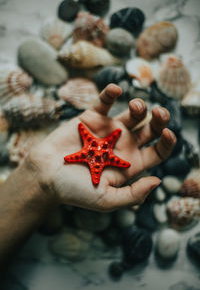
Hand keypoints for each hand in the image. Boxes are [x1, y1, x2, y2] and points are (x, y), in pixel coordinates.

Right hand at [29, 84, 175, 211]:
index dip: (167, 142)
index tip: (168, 133)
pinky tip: (116, 89)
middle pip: (150, 130)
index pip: (158, 152)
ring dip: (139, 106)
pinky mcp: (91, 118)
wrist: (46, 176)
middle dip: (159, 120)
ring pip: (133, 113)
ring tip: (135, 106)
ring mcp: (108, 130)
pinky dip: (111, 93)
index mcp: (130, 164)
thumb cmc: (75, 191)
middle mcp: (123, 145)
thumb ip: (133, 194)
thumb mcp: (107, 200)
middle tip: (160, 113)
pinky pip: (105, 101)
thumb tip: (158, 181)